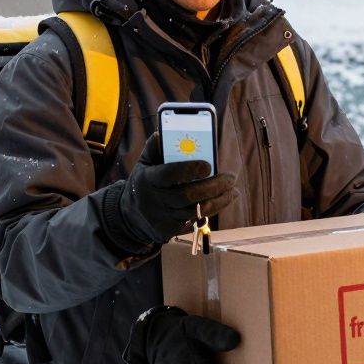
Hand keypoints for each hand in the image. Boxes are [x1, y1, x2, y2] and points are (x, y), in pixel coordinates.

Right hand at [120, 132, 236, 243]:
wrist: (130, 216)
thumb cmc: (144, 182)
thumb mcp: (144, 163)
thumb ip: (155, 147)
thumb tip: (167, 131)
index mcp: (147, 179)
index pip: (170, 174)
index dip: (190, 170)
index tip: (208, 165)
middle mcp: (153, 200)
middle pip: (189, 195)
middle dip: (214, 187)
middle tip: (231, 178)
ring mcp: (161, 219)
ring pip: (196, 212)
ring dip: (219, 201)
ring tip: (233, 191)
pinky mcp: (168, 232)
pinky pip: (194, 223)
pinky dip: (210, 212)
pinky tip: (221, 202)